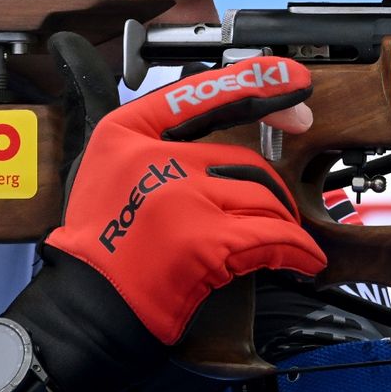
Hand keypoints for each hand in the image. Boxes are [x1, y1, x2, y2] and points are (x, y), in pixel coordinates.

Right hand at [6, 37, 326, 391]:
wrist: (86, 310)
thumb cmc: (103, 248)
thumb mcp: (109, 172)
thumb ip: (155, 144)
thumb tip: (227, 136)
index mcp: (125, 133)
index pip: (200, 93)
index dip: (256, 82)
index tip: (294, 81)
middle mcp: (151, 156)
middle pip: (242, 160)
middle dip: (267, 192)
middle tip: (277, 216)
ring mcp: (179, 196)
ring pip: (261, 197)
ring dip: (281, 224)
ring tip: (283, 244)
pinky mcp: (203, 240)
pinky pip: (272, 236)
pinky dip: (297, 250)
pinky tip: (304, 260)